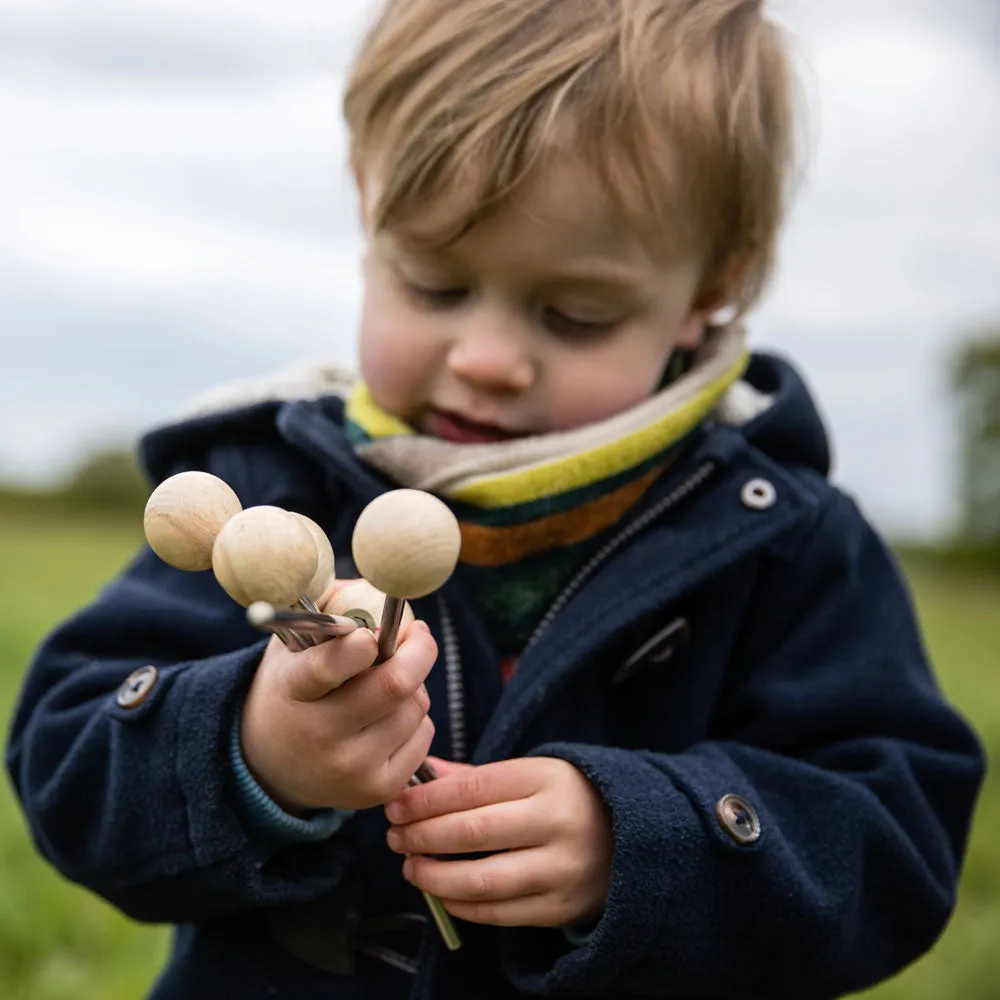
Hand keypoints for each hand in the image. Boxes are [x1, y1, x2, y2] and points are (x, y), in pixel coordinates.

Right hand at [239, 580, 436, 812]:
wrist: (270, 767)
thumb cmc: (292, 689)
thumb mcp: (291, 646)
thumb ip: (330, 608)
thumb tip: (377, 587)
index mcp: (291, 690)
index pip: (327, 667)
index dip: (360, 645)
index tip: (373, 631)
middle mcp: (319, 734)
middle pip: (393, 686)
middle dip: (418, 651)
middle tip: (418, 633)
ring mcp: (350, 768)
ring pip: (414, 707)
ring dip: (414, 685)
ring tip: (389, 683)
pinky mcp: (376, 789)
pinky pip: (424, 735)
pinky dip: (416, 716)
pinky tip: (390, 716)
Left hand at [384, 756, 612, 927]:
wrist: (632, 838)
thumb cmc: (567, 798)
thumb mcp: (532, 774)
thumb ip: (476, 778)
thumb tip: (422, 775)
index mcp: (546, 779)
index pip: (472, 788)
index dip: (426, 799)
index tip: (395, 805)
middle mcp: (556, 822)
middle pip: (471, 832)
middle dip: (421, 835)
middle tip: (394, 836)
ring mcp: (560, 868)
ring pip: (481, 880)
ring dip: (434, 875)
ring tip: (411, 866)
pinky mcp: (560, 907)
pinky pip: (498, 912)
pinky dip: (460, 904)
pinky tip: (441, 891)